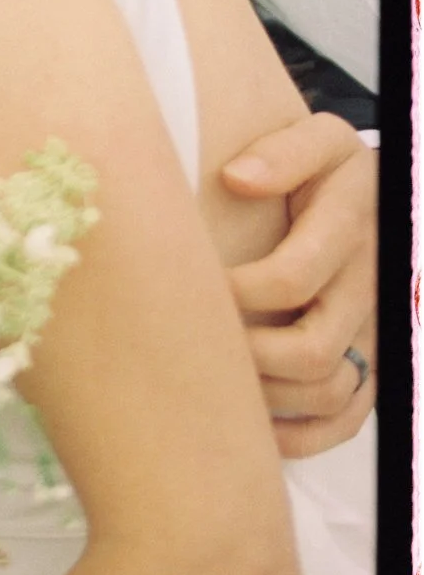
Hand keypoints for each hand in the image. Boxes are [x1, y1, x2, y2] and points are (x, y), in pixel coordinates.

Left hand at [223, 112, 375, 458]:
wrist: (378, 195)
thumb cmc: (331, 168)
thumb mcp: (321, 139)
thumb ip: (284, 152)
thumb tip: (236, 178)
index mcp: (351, 229)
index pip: (292, 278)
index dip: (236, 292)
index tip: (195, 283)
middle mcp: (370, 288)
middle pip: (311, 350)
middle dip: (247, 354)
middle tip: (197, 341)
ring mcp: (374, 332)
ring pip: (328, 392)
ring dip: (268, 396)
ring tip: (216, 378)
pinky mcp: (373, 363)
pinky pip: (347, 418)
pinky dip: (302, 435)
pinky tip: (255, 426)